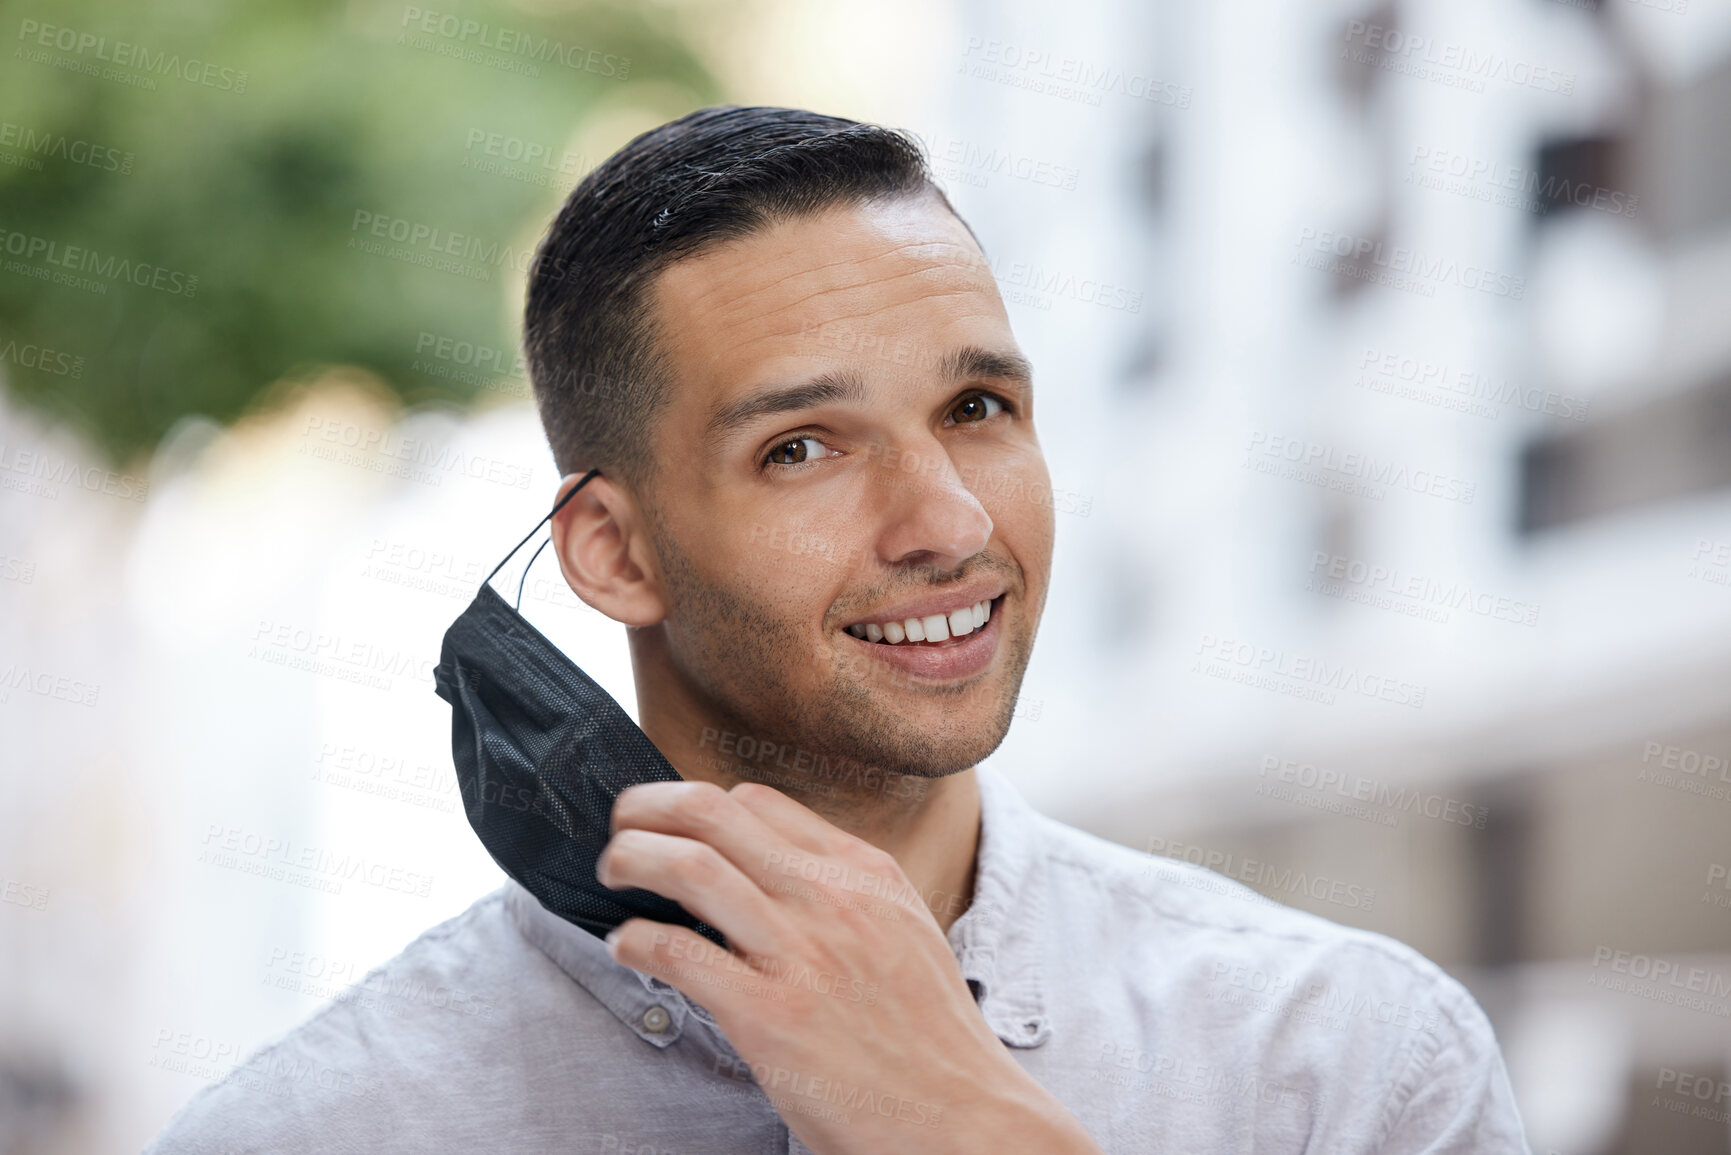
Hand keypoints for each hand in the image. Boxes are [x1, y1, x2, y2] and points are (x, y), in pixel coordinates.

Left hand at [596, 780, 1102, 1154]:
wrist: (967, 1120)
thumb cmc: (930, 1040)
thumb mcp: (904, 934)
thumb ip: (843, 896)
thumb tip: (769, 874)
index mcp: (865, 873)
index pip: (758, 802)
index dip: (698, 805)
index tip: (670, 825)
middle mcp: (832, 898)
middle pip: (714, 813)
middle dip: (648, 808)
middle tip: (620, 826)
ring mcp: (802, 954)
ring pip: (691, 867)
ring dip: (632, 859)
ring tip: (611, 874)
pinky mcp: (772, 1017)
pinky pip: (681, 953)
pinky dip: (636, 940)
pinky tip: (624, 947)